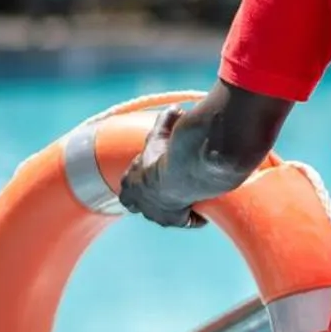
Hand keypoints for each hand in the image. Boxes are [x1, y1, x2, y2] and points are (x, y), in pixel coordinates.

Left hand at [118, 106, 207, 228]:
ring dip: (173, 210)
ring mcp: (156, 213)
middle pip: (140, 206)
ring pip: (162, 215)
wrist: (180, 173)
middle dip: (151, 201)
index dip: (137, 184)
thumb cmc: (167, 153)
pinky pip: (186, 221)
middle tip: (167, 193)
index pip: (128, 188)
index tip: (150, 179)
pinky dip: (194, 219)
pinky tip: (202, 215)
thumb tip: (176, 110)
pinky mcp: (175, 219)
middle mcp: (140, 202)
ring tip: (187, 204)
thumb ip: (166, 121)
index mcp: (130, 183)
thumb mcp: (163, 133)